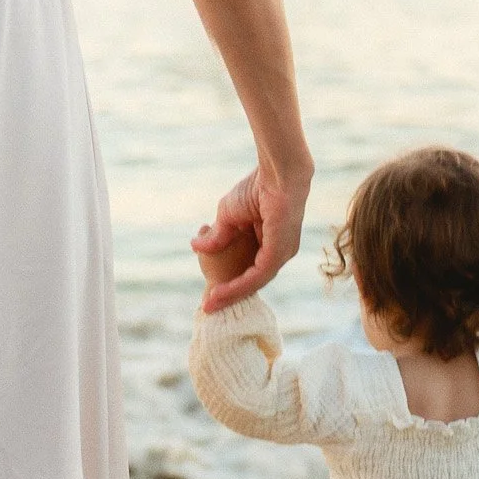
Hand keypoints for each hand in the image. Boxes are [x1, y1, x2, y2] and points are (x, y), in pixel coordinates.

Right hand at [192, 159, 310, 312]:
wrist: (274, 172)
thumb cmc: (256, 187)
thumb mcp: (229, 216)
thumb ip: (218, 235)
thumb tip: (196, 247)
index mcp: (271, 243)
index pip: (251, 271)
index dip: (231, 284)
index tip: (210, 295)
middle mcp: (280, 252)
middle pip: (253, 281)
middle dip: (230, 295)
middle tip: (208, 307)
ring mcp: (282, 253)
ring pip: (255, 282)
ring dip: (232, 294)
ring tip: (211, 303)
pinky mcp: (281, 251)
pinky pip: (258, 275)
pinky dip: (239, 286)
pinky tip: (221, 292)